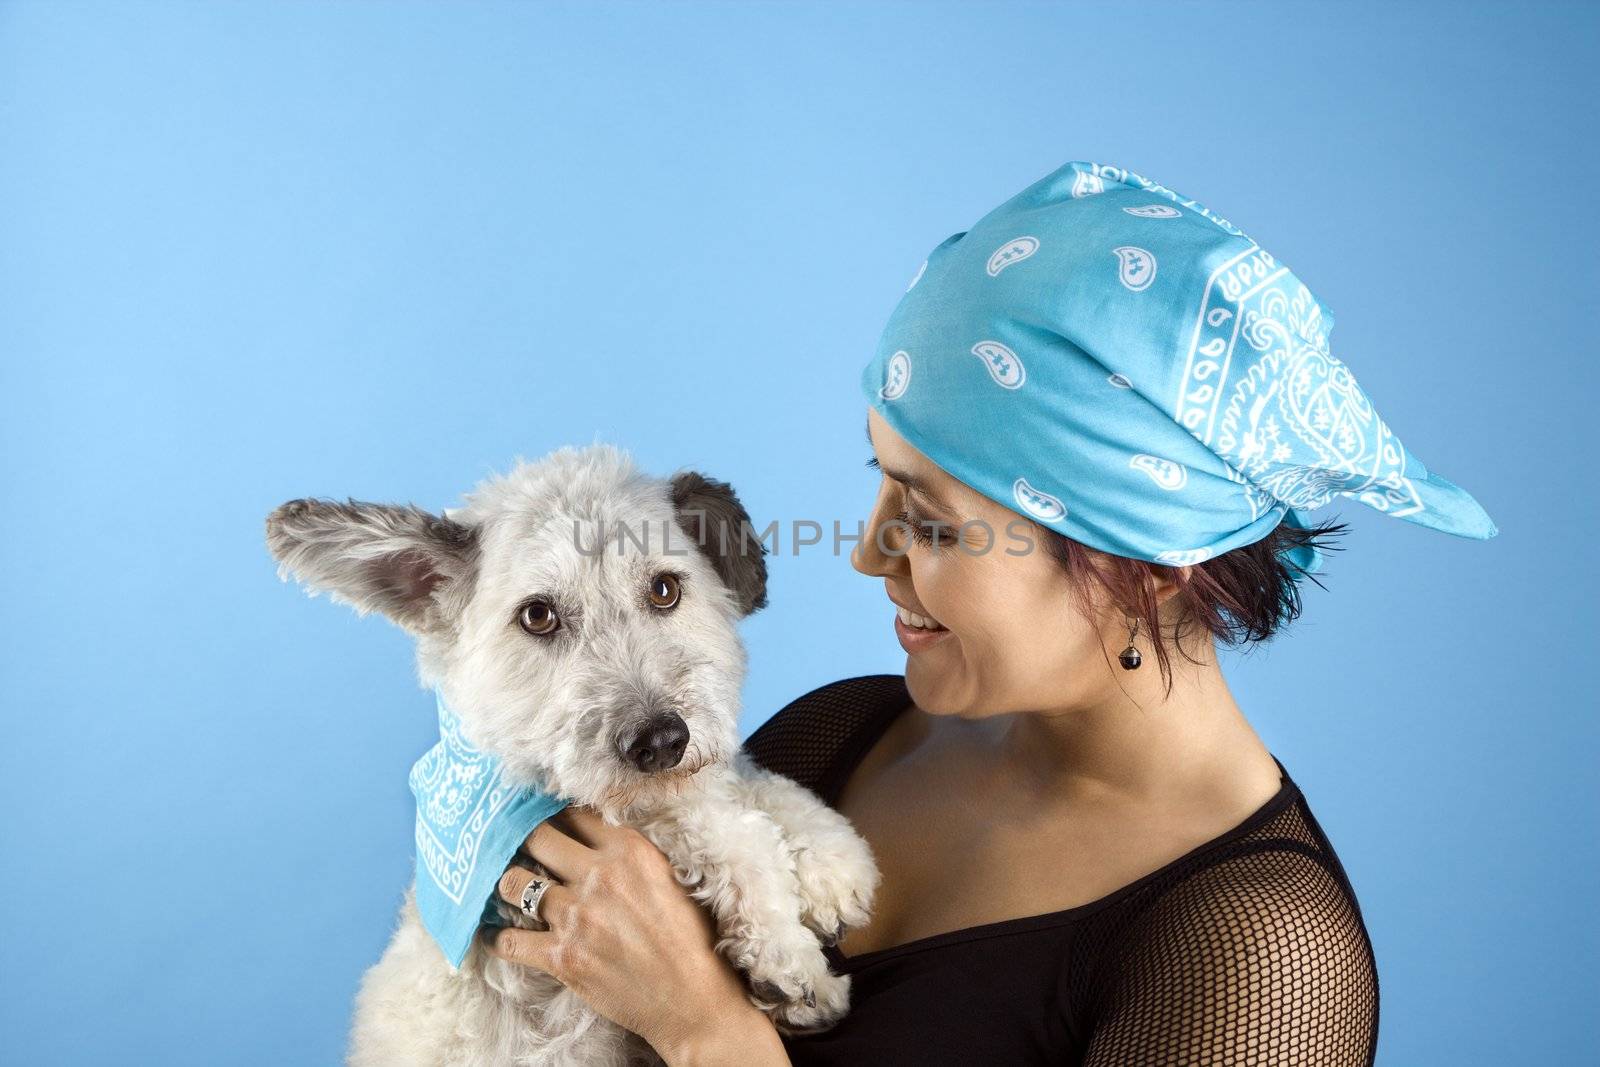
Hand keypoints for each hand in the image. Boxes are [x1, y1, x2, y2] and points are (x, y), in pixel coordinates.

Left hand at [482, 807, 788, 1065]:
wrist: (693, 999)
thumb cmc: (691, 938)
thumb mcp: (670, 877)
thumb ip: (632, 854)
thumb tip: (599, 834)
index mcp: (629, 850)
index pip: (573, 814)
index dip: (553, 813)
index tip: (541, 816)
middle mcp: (598, 876)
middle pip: (535, 837)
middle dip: (521, 838)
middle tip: (513, 844)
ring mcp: (576, 917)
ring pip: (513, 883)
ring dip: (507, 885)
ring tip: (508, 888)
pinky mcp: (562, 957)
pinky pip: (509, 941)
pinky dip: (496, 938)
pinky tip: (493, 934)